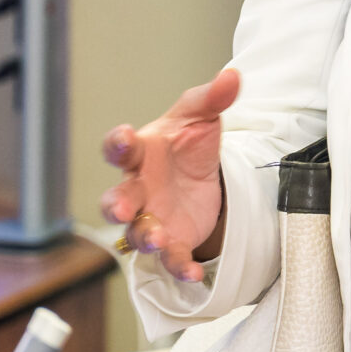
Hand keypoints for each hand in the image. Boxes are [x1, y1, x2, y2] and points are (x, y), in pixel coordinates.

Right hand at [99, 67, 239, 282]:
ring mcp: (152, 218)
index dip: (118, 143)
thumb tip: (234, 76)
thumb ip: (213, 98)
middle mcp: (139, 189)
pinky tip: (195, 274)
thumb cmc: (188, 144)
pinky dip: (180, 268)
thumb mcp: (201, 117)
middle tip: (123, 207)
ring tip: (158, 238)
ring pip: (137, 234)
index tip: (125, 137)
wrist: (204, 177)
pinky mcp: (174, 241)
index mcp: (141, 153)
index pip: (120, 148)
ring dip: (145, 237)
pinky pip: (172, 259)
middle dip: (117, 204)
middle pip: (116, 199)